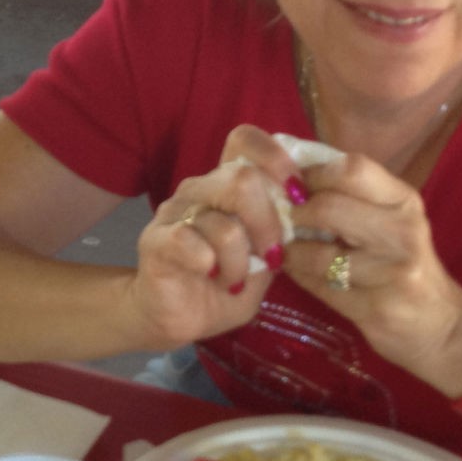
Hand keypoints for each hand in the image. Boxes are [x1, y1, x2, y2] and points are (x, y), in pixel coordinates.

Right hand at [125, 126, 305, 349]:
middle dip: (268, 225)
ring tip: (235, 280)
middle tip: (270, 257)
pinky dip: (214, 266)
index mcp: (226, 184)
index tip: (297, 196)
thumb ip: (282, 234)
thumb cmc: (228, 286)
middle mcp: (199, 189)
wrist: (180, 319)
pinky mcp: (156, 240)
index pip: (244, 140)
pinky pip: (192, 243)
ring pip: (224, 224)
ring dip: (240, 262)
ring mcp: (174, 212)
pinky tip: (212, 277)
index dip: (276, 158)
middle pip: (243, 179)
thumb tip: (305, 213)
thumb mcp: (266, 260)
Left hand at [281, 149, 461, 392]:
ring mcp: (394, 272)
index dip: (312, 173)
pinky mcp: (378, 308)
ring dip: (293, 252)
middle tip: (285, 221)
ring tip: (289, 250)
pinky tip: (300, 273)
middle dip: (296, 214)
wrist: (441, 325)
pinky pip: (321, 287)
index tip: (294, 185)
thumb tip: (290, 175)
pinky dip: (301, 277)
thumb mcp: (391, 221)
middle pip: (329, 207)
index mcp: (404, 201)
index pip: (352, 169)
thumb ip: (351, 197)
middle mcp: (403, 232)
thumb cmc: (403, 264)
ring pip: (319, 253)